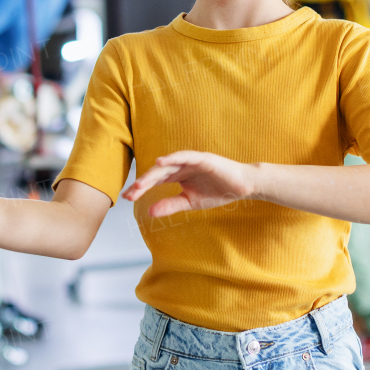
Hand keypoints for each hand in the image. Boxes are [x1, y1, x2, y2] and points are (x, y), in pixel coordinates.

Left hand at [121, 151, 258, 217]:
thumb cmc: (218, 191)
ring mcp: (191, 161)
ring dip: (153, 174)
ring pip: (167, 165)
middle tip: (129, 194)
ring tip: (140, 184)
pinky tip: (160, 161)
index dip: (141, 188)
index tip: (127, 198)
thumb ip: (171, 205)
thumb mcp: (190, 202)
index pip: (155, 181)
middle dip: (143, 183)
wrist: (243, 186)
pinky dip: (172, 158)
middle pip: (157, 173)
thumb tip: (149, 212)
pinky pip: (185, 156)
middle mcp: (181, 166)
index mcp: (178, 175)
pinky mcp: (202, 158)